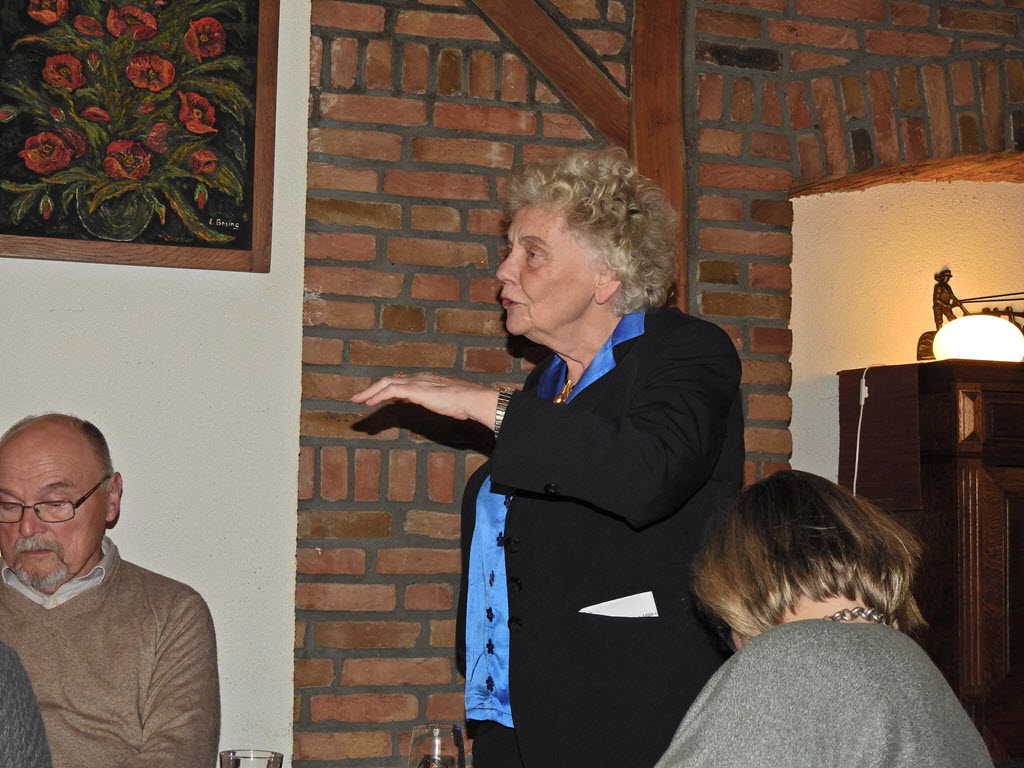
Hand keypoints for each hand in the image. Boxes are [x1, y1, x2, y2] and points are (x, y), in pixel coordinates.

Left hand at [352, 372, 502, 427]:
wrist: (472, 398)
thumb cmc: (465, 402)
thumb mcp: (446, 401)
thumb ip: (435, 400)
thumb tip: (431, 403)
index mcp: (426, 379)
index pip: (401, 382)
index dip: (387, 390)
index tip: (377, 398)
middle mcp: (419, 377)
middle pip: (390, 380)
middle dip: (372, 389)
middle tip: (358, 397)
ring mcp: (416, 382)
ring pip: (386, 383)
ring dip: (370, 392)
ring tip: (357, 400)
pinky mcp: (414, 389)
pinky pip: (390, 390)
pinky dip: (378, 395)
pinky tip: (370, 403)